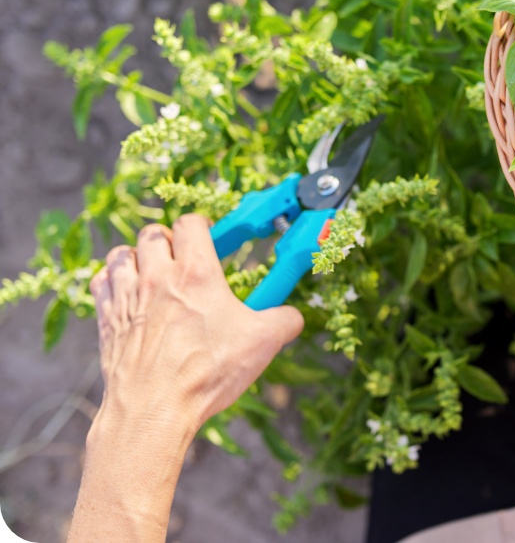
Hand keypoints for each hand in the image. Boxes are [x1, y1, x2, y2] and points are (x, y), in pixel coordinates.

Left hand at [89, 214, 303, 433]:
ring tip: (151, 273)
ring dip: (137, 257)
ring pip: (122, 253)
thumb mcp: (262, 343)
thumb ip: (284, 321)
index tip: (210, 240)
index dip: (202, 226)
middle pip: (153, 233)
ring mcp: (126, 296)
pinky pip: (101, 282)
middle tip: (182, 259)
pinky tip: (127, 294)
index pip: (190, 223)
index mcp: (196, 274)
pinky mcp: (106, 319)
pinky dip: (112, 281)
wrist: (154, 410)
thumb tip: (293, 316)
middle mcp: (157, 277)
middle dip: (169, 240)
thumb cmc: (207, 373)